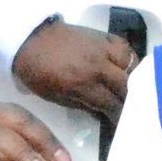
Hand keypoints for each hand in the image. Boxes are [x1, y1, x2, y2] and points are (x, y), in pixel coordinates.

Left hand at [11, 20, 134, 121]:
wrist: (27, 40)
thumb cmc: (38, 73)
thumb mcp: (57, 97)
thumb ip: (84, 105)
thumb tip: (103, 113)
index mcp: (84, 85)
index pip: (113, 105)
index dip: (121, 118)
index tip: (124, 124)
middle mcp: (98, 67)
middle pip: (128, 86)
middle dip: (132, 100)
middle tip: (131, 108)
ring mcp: (102, 49)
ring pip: (131, 65)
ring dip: (134, 78)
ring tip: (132, 86)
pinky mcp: (102, 36)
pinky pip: (124, 47)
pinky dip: (128, 58)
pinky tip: (126, 66)